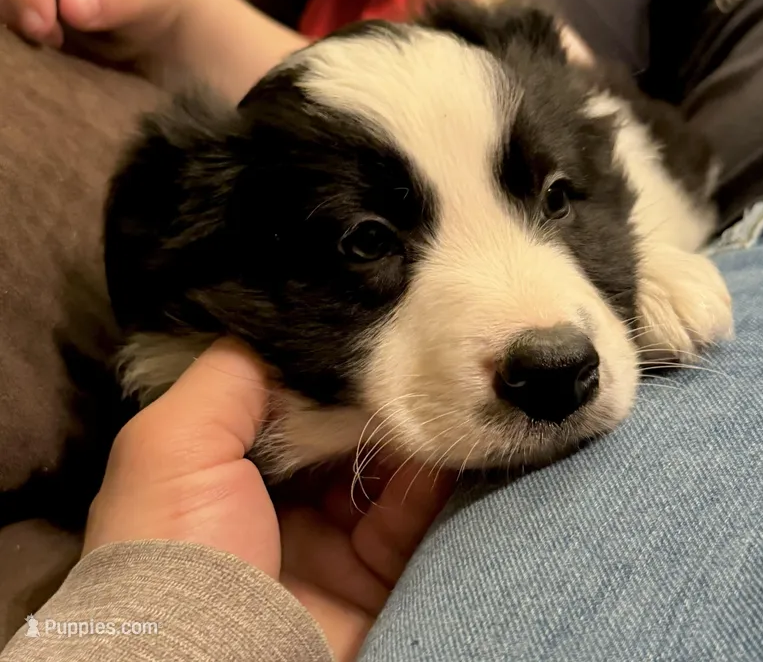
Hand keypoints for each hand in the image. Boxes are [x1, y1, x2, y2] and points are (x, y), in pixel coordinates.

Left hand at [84, 339, 452, 660]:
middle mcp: (275, 502)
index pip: (283, 400)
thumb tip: (288, 329)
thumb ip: (229, 374)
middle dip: (372, 397)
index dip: (321, 369)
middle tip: (412, 355)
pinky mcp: (371, 580)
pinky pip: (411, 518)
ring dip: (408, 433)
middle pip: (337, 432)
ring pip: (381, 469)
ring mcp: (326, 544)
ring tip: (435, 392)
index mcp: (221, 469)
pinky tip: (444, 443)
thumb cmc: (176, 550)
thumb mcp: (173, 443)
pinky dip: (430, 481)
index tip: (360, 331)